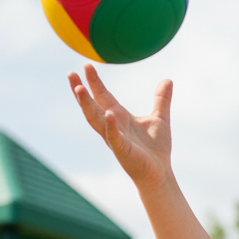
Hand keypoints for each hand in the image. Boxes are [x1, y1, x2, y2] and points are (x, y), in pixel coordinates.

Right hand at [68, 64, 172, 187]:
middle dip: (81, 91)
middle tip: (70, 74)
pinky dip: (111, 127)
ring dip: (87, 106)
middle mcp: (113, 126)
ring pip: (96, 120)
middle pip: (93, 106)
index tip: (86, 66)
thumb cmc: (156, 149)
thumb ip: (161, 100)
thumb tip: (168, 80)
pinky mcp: (123, 151)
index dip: (94, 82)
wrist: (160, 173)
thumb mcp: (160, 118)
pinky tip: (109, 114)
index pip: (103, 96)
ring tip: (79, 89)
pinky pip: (114, 138)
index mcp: (120, 117)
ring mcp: (115, 139)